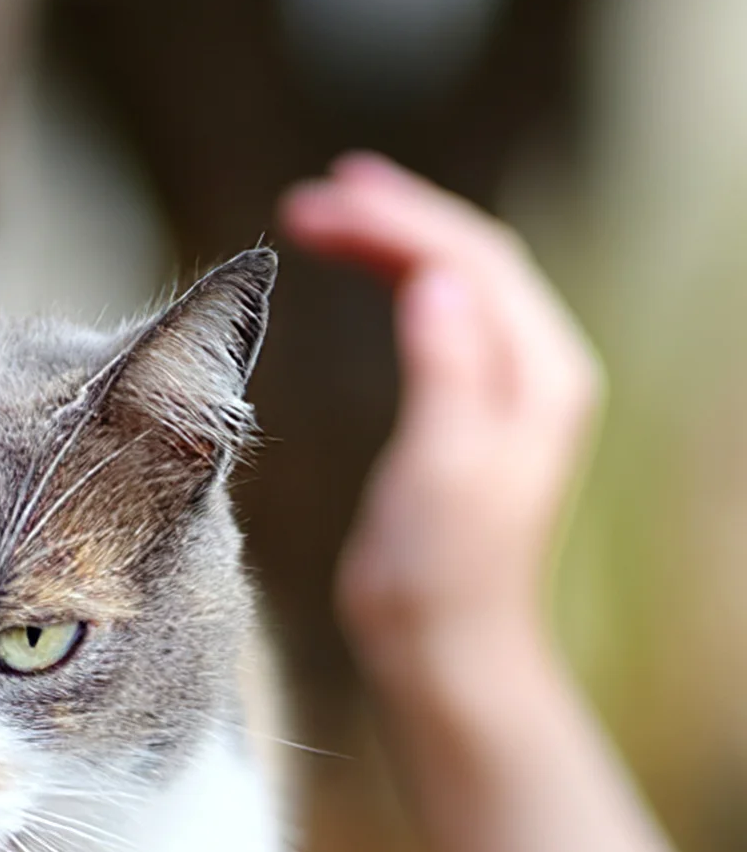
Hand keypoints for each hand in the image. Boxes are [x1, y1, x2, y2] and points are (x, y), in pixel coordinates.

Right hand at [280, 153, 603, 688]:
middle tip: (315, 199)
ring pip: (455, 286)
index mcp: (537, 377)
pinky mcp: (469, 418)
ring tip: (331, 217)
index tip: (322, 204)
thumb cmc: (441, 580)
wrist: (447, 653)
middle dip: (394, 218)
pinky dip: (402, 287)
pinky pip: (443, 324)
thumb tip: (433, 282)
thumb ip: (447, 372)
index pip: (472, 262)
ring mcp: (504, 394)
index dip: (399, 221)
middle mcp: (532, 373)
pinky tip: (371, 276)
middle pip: (468, 260)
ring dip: (395, 245)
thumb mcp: (443, 472)